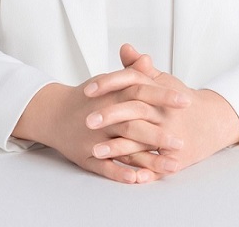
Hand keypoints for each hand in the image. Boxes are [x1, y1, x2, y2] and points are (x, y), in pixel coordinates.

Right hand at [12, 68, 189, 183]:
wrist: (53, 113)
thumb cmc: (88, 97)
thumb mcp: (109, 81)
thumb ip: (130, 72)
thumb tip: (147, 59)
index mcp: (112, 95)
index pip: (141, 91)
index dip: (163, 96)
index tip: (186, 100)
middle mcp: (104, 116)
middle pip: (134, 124)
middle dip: (159, 134)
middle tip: (182, 141)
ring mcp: (95, 138)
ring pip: (123, 149)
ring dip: (148, 159)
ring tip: (171, 166)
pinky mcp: (86, 156)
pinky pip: (105, 167)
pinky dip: (121, 173)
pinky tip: (139, 179)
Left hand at [83, 44, 238, 174]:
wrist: (212, 121)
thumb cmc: (180, 101)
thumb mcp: (162, 80)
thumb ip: (140, 68)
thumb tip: (124, 48)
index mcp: (157, 89)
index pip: (130, 80)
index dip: (109, 84)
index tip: (87, 90)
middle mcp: (164, 110)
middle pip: (134, 110)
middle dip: (109, 115)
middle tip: (87, 120)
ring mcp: (170, 134)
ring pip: (141, 140)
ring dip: (118, 147)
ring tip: (95, 150)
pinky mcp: (174, 156)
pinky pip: (154, 164)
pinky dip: (139, 170)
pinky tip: (122, 173)